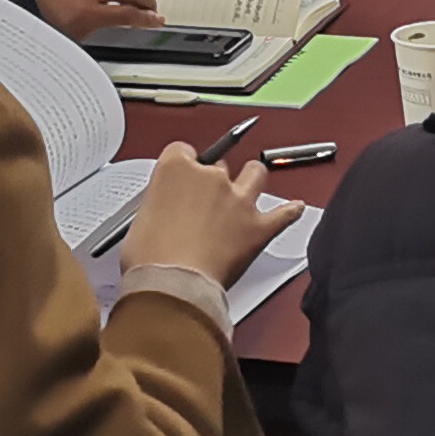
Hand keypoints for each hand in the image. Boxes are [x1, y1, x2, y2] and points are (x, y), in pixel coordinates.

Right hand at [127, 143, 306, 290]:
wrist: (172, 284)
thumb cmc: (150, 258)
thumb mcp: (140, 220)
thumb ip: (160, 204)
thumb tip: (166, 213)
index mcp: (176, 169)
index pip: (183, 151)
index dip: (184, 165)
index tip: (183, 177)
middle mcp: (211, 178)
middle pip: (219, 165)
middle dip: (215, 180)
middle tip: (208, 201)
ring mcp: (238, 201)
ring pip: (255, 174)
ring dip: (252, 179)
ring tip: (249, 186)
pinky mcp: (258, 227)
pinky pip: (283, 214)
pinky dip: (289, 212)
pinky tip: (294, 209)